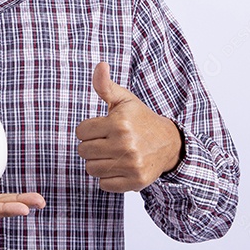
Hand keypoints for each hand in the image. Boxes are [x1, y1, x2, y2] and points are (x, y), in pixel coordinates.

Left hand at [76, 62, 182, 191]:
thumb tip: (100, 65)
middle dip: (91, 146)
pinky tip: (119, 166)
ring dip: (98, 162)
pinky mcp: (135, 181)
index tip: (102, 128)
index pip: (81, 132)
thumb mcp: (124, 99)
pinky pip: (104, 184)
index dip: (88, 129)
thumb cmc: (140, 119)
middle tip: (106, 141)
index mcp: (119, 123)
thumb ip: (105, 85)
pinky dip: (108, 177)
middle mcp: (126, 144)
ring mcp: (131, 164)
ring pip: (91, 169)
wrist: (168, 143)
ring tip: (112, 154)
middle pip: (83, 151)